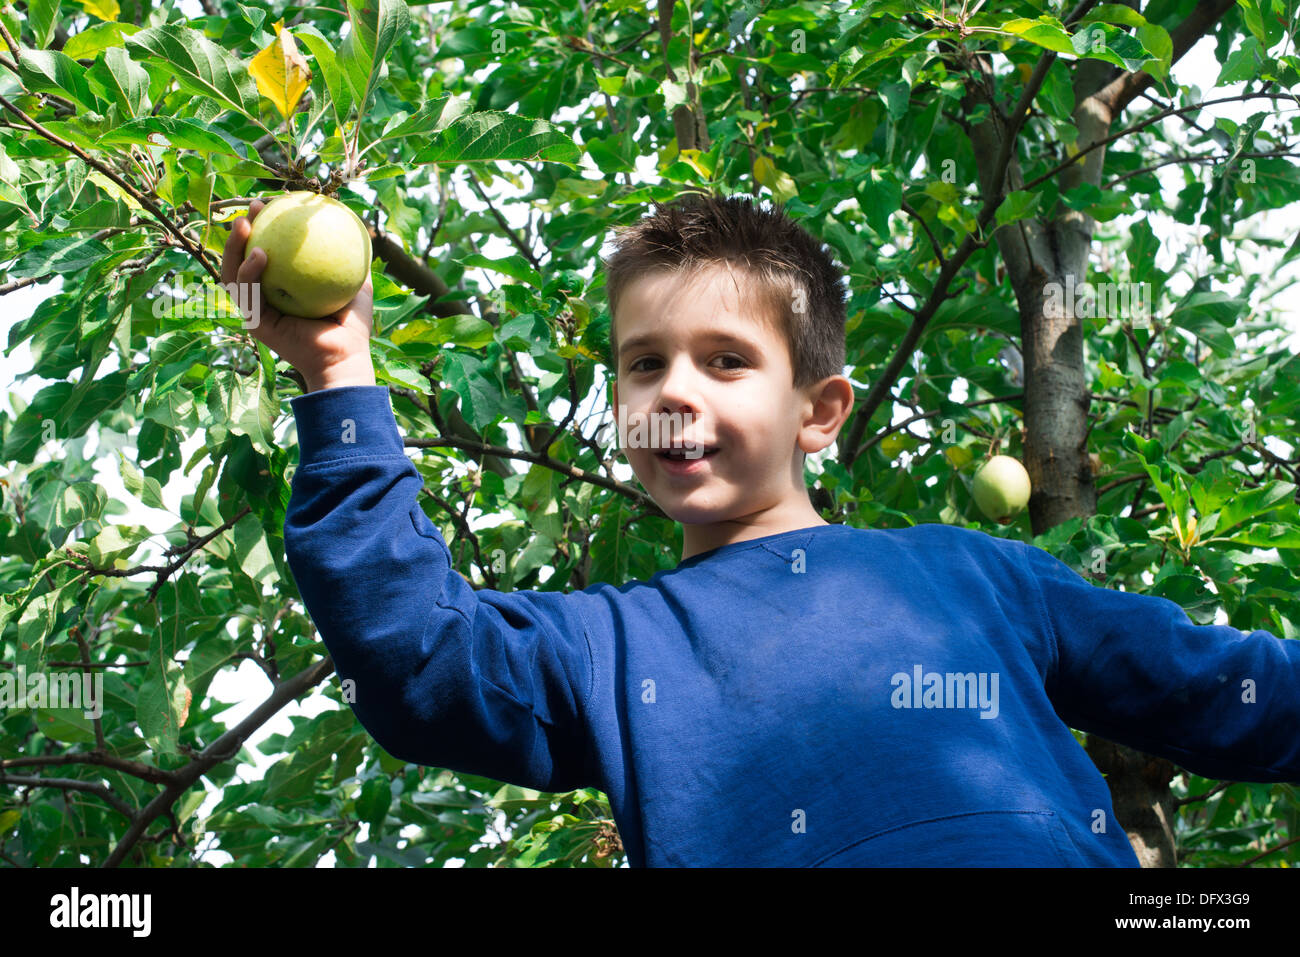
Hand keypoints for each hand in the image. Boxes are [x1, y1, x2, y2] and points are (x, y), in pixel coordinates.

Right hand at [221, 198, 376, 392]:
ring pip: (233, 273)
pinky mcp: (255, 324)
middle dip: (242, 229)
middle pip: (242, 258)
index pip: (267, 251)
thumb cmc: (352, 324)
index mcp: (282, 287)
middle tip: (256, 206)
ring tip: (244, 223)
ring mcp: (256, 311)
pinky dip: (249, 272)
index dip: (266, 226)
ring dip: (234, 247)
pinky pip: (247, 293)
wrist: (346, 356)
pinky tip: (260, 253)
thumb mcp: (357, 283)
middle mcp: (265, 297)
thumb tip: (361, 228)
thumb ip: (354, 258)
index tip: (276, 203)